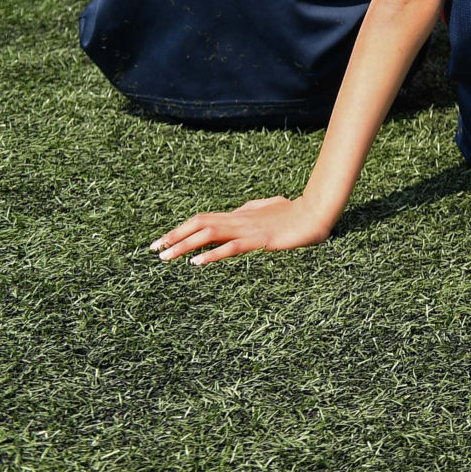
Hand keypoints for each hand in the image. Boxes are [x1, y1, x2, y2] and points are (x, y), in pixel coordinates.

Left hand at [150, 196, 334, 265]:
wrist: (317, 213)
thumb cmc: (296, 212)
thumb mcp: (270, 209)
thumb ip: (252, 211)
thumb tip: (241, 210)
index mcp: (240, 214)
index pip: (202, 219)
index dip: (180, 229)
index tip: (162, 240)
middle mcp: (239, 219)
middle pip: (199, 224)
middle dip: (174, 236)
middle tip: (153, 249)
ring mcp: (248, 230)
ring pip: (209, 234)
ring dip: (185, 245)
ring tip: (166, 257)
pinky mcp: (260, 241)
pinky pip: (231, 248)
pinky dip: (212, 254)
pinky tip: (197, 262)